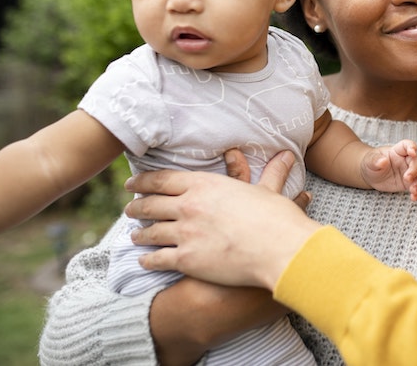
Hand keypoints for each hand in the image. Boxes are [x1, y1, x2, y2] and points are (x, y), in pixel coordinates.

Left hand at [124, 150, 320, 289]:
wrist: (279, 249)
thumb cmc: (276, 218)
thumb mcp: (268, 191)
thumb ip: (272, 173)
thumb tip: (287, 155)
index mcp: (205, 184)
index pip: (164, 180)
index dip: (144, 181)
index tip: (132, 183)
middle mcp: (189, 206)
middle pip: (151, 204)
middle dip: (136, 206)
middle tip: (129, 208)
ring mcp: (185, 233)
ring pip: (151, 232)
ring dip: (139, 234)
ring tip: (133, 236)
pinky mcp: (186, 260)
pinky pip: (157, 259)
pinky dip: (147, 260)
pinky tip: (143, 261)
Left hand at [362, 139, 416, 200]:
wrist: (371, 176)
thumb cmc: (371, 164)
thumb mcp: (369, 161)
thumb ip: (375, 160)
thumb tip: (382, 161)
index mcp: (397, 151)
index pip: (407, 145)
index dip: (412, 147)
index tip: (412, 152)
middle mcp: (406, 160)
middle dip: (415, 169)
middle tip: (406, 178)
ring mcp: (410, 171)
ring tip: (412, 190)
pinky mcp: (410, 183)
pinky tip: (414, 197)